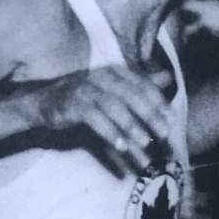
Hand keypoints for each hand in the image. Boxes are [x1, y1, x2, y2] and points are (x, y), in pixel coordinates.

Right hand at [27, 65, 172, 176]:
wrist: (45, 102)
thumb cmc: (84, 98)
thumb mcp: (114, 90)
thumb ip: (139, 85)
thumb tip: (167, 76)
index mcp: (115, 71)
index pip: (143, 85)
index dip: (160, 103)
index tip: (172, 122)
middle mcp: (102, 76)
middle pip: (133, 96)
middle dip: (150, 116)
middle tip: (164, 135)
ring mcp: (87, 89)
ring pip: (115, 108)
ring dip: (132, 127)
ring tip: (144, 144)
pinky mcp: (74, 104)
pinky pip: (96, 119)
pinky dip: (110, 133)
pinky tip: (121, 147)